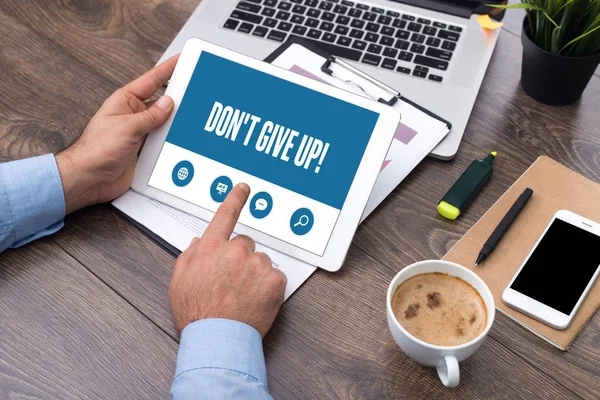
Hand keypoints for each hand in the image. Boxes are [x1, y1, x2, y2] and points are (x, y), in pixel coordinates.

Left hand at [56, 55, 179, 213]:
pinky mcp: (145, 151)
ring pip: (166, 124)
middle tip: (196, 91)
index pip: (151, 80)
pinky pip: (164, 143)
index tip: (182, 60)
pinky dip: (173, 143)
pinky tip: (182, 141)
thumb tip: (168, 103)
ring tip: (191, 119)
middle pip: (162, 103)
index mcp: (125, 101)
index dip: (168, 69)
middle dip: (178, 98)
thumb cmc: (95, 150)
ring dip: (176, 125)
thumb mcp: (127, 127)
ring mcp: (141, 134)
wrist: (89, 179)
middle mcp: (134, 116)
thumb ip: (150, 115)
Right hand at [168, 183, 286, 336]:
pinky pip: (275, 277)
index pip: (225, 216)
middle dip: (241, 258)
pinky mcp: (275, 280)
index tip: (243, 188)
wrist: (218, 339)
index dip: (235, 199)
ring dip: (255, 273)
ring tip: (243, 295)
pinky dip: (269, 287)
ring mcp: (257, 265)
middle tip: (233, 281)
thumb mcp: (179, 282)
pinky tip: (255, 300)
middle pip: (245, 244)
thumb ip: (189, 257)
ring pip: (261, 261)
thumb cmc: (197, 314)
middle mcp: (235, 251)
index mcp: (211, 248)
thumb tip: (199, 244)